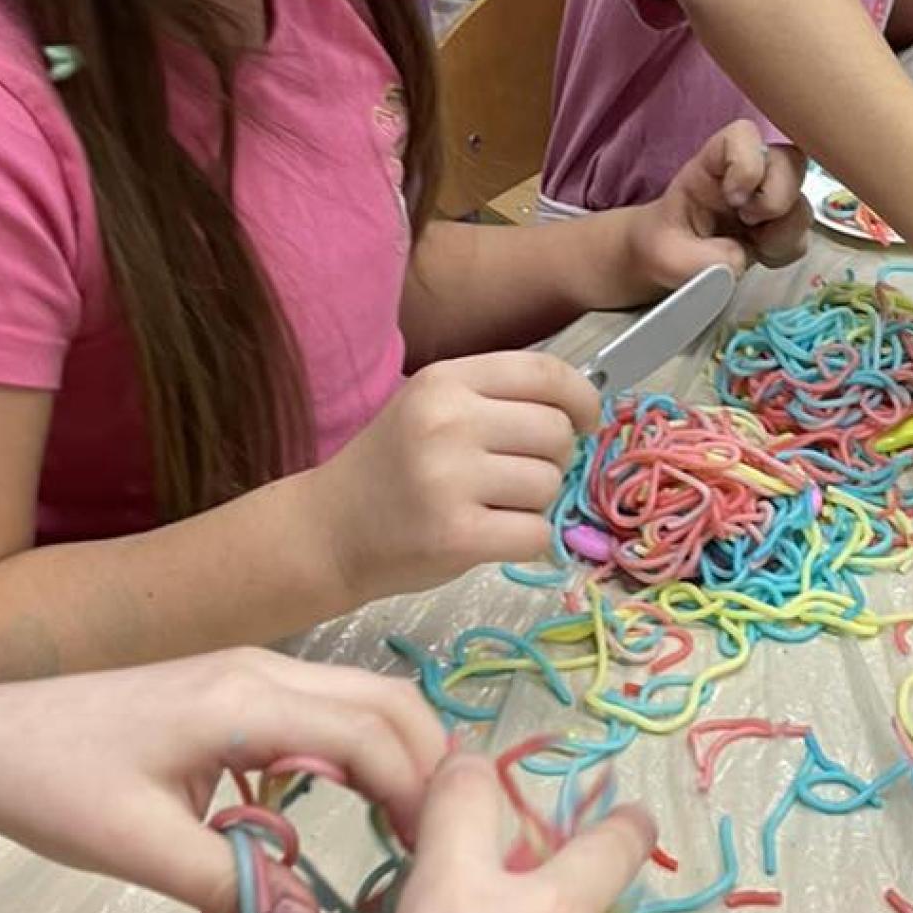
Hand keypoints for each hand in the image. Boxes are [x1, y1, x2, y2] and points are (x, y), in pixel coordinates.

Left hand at [0, 652, 443, 912]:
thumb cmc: (55, 787)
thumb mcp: (141, 850)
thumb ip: (236, 886)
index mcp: (246, 701)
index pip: (372, 737)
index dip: (421, 796)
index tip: (442, 860)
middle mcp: (264, 671)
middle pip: (390, 703)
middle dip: (432, 769)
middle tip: (446, 848)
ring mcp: (254, 672)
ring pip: (367, 701)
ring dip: (403, 757)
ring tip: (415, 834)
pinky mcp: (240, 690)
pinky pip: (332, 709)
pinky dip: (367, 752)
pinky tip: (359, 808)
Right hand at [311, 352, 600, 599]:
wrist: (327, 531)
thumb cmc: (390, 468)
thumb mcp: (431, 407)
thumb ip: (496, 399)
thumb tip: (581, 409)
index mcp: (445, 381)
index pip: (544, 372)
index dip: (581, 397)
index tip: (585, 421)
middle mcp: (448, 422)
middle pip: (556, 431)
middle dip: (554, 458)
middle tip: (519, 475)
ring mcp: (450, 480)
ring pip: (548, 484)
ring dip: (535, 502)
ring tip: (492, 506)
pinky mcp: (457, 536)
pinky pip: (535, 534)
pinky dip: (526, 540)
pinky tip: (491, 536)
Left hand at [626, 121, 811, 286]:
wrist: (671, 264)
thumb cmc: (665, 247)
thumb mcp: (666, 256)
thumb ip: (699, 259)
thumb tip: (739, 259)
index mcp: (713, 165)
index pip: (743, 136)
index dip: (747, 163)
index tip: (733, 198)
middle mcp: (748, 175)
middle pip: (790, 162)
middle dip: (777, 197)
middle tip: (749, 221)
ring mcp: (768, 200)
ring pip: (802, 202)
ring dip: (784, 231)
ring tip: (753, 245)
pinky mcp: (780, 228)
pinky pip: (801, 236)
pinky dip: (784, 251)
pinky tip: (760, 255)